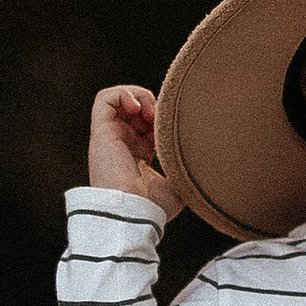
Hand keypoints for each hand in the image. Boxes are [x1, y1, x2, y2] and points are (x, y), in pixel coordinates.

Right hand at [89, 83, 182, 214]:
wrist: (132, 212)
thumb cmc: (152, 207)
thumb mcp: (176, 189)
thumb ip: (184, 174)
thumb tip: (204, 170)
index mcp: (137, 156)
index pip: (147, 125)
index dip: (162, 119)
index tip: (174, 130)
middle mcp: (121, 144)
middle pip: (135, 109)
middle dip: (153, 105)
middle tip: (163, 119)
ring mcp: (110, 136)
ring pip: (119, 99)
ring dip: (138, 96)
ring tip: (150, 111)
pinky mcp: (100, 131)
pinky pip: (104, 98)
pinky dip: (123, 93)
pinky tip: (138, 109)